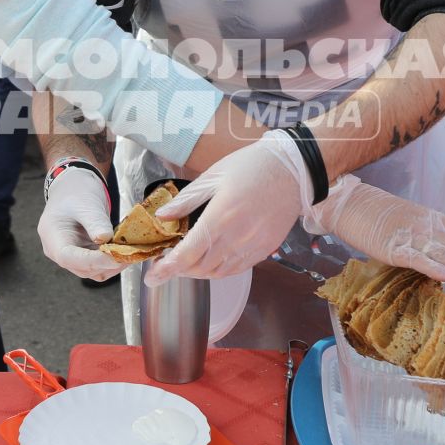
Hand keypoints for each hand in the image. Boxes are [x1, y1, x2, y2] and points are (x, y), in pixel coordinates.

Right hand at [37, 165, 123, 280]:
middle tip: (132, 254)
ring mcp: (73, 255)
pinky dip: (113, 261)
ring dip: (113, 265)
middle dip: (107, 264)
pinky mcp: (85, 255)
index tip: (116, 257)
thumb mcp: (86, 203)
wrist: (75, 186)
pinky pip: (99, 265)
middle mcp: (59, 252)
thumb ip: (95, 222)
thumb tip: (106, 239)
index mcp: (53, 237)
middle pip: (82, 268)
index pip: (69, 257)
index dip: (93, 261)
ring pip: (93, 271)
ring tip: (133, 253)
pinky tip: (128, 252)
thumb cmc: (76, 192)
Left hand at [143, 131, 310, 285]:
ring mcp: (253, 246)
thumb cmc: (251, 166)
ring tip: (187, 262)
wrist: (293, 169)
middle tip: (167, 263)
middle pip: (199, 268)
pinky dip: (220, 270)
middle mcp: (237, 237)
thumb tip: (162, 217)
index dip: (166, 269)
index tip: (152, 277)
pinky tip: (212, 260)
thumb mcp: (212, 176)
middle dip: (179, 270)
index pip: (186, 254)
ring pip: (218, 272)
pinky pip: (237, 269)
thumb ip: (186, 201)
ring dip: (198, 272)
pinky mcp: (266, 249)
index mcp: (219, 217)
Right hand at [304, 176, 444, 289]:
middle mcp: (428, 226)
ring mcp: (411, 236)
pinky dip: (431, 266)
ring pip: (442, 253)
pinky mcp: (392, 247)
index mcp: (435, 219)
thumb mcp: (414, 222)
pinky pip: (415, 258)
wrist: (351, 204)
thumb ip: (434, 238)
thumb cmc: (382, 216)